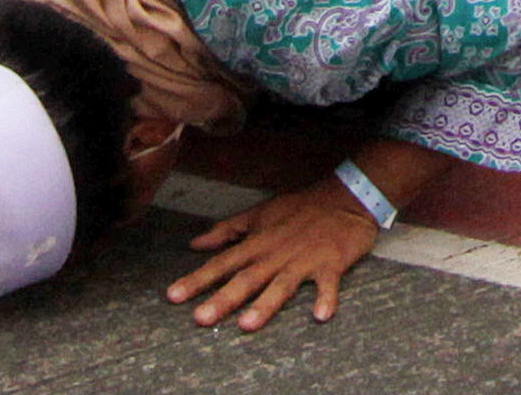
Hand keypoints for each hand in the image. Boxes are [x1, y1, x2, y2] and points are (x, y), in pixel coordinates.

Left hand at [168, 180, 383, 331]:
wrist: (347, 196)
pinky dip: (326, 298)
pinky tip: (320, 315)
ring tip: (247, 325)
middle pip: (246, 278)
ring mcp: (304, 260)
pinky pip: (328, 284)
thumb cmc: (301, 207)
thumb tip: (196, 243)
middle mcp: (277, 253)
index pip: (222, 263)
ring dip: (265, 304)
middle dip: (222, 299)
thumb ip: (227, 230)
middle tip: (201, 318)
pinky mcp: (331, 263)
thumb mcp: (260, 213)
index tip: (174, 296)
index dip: (197, 279)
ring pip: (281, 285)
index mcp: (259, 242)